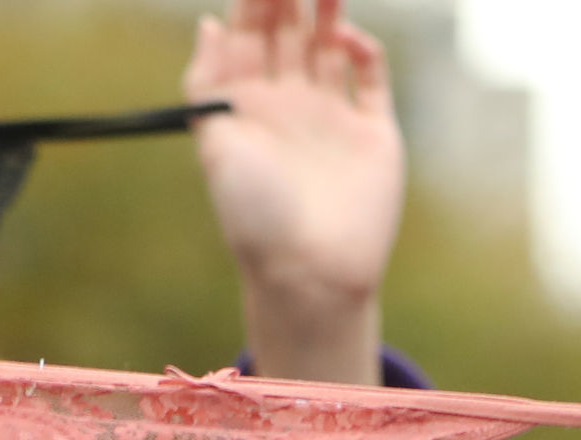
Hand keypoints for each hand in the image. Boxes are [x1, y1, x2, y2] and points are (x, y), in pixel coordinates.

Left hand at [186, 0, 402, 385]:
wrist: (309, 272)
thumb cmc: (253, 214)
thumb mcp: (214, 141)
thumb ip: (208, 81)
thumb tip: (210, 20)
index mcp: (247, 105)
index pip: (251, 33)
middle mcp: (289, 105)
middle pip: (289, 30)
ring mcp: (332, 117)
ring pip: (329, 45)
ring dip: (327, 9)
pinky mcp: (373, 133)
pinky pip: (371, 77)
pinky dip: (364, 49)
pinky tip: (348, 37)